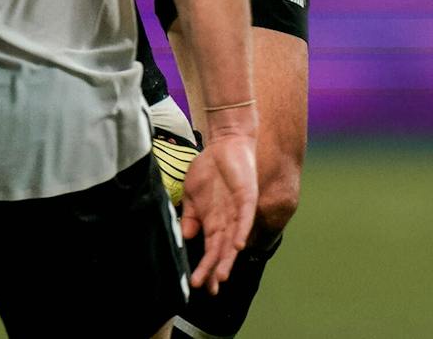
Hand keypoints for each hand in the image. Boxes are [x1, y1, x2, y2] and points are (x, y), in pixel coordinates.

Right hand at [180, 131, 257, 290]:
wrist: (225, 143)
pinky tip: (238, 246)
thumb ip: (190, 216)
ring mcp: (238, 211)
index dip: (205, 267)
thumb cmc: (209, 169)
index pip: (210, 250)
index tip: (196, 284)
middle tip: (209, 289)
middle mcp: (227, 221)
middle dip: (215, 270)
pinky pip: (246, 218)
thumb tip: (184, 237)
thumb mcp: (192, 195)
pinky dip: (242, 232)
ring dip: (228, 259)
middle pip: (222, 251)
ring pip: (234, 241)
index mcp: (213, 222)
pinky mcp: (247, 198)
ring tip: (222, 277)